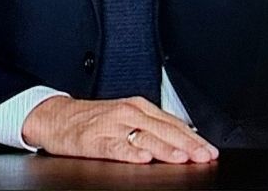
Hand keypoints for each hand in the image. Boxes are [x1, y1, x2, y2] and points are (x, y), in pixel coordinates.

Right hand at [21, 96, 219, 163]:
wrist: (57, 116)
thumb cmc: (95, 119)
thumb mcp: (128, 117)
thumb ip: (153, 128)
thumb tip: (184, 141)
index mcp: (141, 107)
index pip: (174, 123)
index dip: (194, 138)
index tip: (210, 150)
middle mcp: (130, 113)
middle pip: (164, 130)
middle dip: (188, 145)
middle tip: (204, 156)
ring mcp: (112, 125)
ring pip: (145, 137)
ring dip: (166, 148)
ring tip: (182, 158)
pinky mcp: (94, 139)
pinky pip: (114, 147)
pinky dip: (130, 153)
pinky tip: (143, 158)